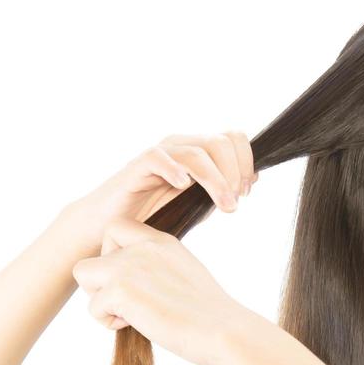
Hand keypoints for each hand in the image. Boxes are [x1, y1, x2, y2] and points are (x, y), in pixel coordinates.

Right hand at [59, 132, 257, 255]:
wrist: (112, 226)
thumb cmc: (155, 215)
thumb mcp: (197, 204)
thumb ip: (221, 190)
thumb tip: (251, 178)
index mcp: (198, 151)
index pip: (232, 138)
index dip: (246, 161)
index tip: (246, 192)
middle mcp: (180, 146)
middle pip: (220, 142)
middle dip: (235, 172)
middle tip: (234, 202)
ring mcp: (160, 154)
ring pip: (197, 152)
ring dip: (216, 180)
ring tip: (225, 206)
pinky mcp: (138, 166)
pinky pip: (159, 158)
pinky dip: (175, 171)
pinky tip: (184, 188)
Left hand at [71, 216, 253, 364]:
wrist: (224, 331)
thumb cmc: (208, 315)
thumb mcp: (184, 275)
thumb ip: (156, 267)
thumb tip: (132, 282)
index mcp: (160, 241)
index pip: (115, 228)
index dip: (111, 254)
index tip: (129, 280)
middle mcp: (142, 247)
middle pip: (93, 254)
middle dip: (100, 283)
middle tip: (127, 303)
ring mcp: (130, 265)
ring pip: (83, 275)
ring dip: (100, 300)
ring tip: (130, 315)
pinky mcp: (121, 289)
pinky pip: (93, 307)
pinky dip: (108, 322)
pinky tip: (136, 325)